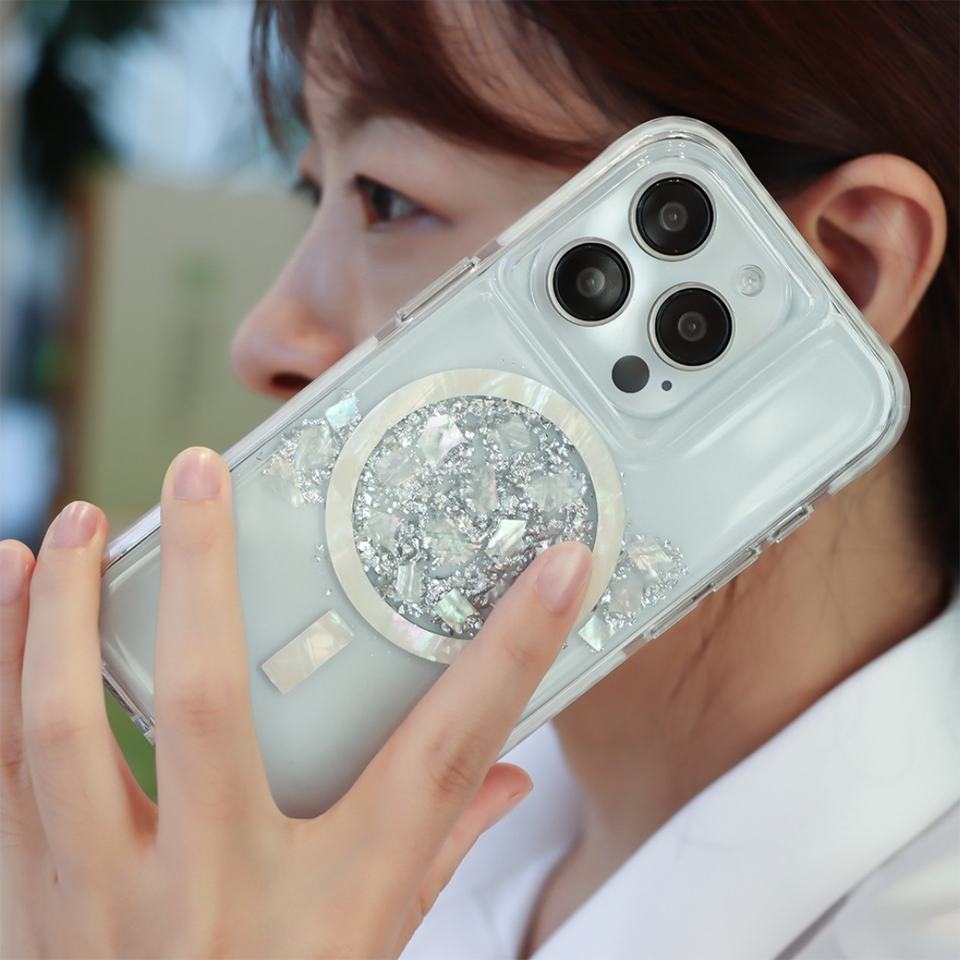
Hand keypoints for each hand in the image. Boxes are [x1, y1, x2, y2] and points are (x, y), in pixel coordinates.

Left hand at [0, 447, 591, 958]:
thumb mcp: (379, 939)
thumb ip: (439, 848)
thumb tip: (507, 773)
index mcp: (332, 897)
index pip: (443, 754)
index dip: (510, 652)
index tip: (557, 566)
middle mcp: (218, 888)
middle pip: (209, 707)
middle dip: (203, 573)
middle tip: (195, 471)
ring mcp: (108, 898)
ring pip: (64, 732)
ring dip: (60, 614)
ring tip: (74, 523)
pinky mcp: (36, 899)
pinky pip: (1, 772)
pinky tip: (6, 589)